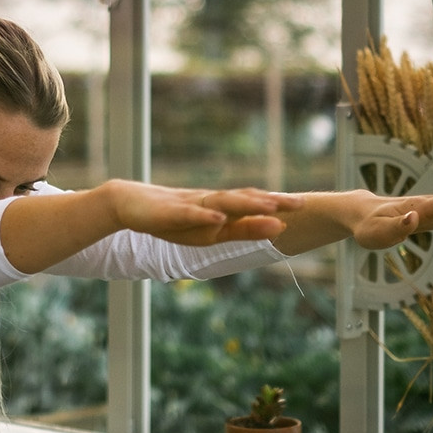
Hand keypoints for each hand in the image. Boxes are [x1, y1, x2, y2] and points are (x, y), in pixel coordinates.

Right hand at [106, 180, 303, 245]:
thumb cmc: (170, 219)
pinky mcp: (170, 211)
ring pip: (223, 203)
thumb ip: (238, 230)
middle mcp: (209, 203)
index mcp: (219, 210)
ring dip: (247, 205)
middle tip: (300, 203)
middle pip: (245, 200)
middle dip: (272, 202)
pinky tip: (219, 218)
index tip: (304, 205)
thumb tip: (276, 228)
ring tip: (269, 206)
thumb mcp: (208, 232)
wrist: (128, 204)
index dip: (278, 205)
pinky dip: (205, 215)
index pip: (253, 205)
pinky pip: (190, 214)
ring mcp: (190, 204)